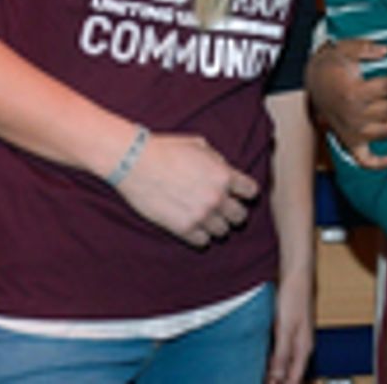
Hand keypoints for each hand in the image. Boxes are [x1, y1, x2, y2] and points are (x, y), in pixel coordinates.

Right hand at [114, 133, 257, 247]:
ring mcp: (200, 215)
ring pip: (223, 231)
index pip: (251, 192)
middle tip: (223, 209)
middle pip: (240, 216)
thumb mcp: (200, 146)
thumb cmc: (166, 149)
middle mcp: (217, 197)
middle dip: (233, 212)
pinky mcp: (183, 228)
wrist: (135, 162)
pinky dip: (200, 236)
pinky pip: (203, 241)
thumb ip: (217, 162)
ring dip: (216, 225)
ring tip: (206, 218)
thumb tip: (224, 171)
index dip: (245, 192)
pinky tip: (193, 226)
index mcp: (224, 175)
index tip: (239, 194)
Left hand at [268, 270, 314, 383]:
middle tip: (259, 383)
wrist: (296, 274)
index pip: (295, 378)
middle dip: (278, 382)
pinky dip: (272, 360)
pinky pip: (281, 353)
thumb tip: (277, 378)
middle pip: (290, 373)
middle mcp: (301, 346)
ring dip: (274, 373)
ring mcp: (296, 338)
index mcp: (304, 348)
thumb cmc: (294, 297)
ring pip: (285, 364)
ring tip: (259, 378)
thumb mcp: (285, 328)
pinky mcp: (288, 331)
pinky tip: (262, 362)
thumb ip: (281, 354)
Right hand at [304, 38, 386, 168]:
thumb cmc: (330, 65)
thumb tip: (386, 50)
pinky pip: (364, 159)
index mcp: (353, 92)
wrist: (310, 81)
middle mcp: (354, 115)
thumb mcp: (345, 49)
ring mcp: (352, 131)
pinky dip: (378, 163)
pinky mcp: (349, 141)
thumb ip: (365, 48)